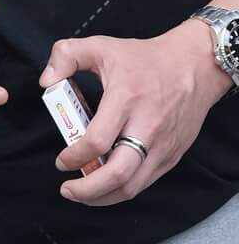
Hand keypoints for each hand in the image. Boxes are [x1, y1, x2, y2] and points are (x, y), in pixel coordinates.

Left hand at [44, 18, 232, 204]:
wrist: (197, 64)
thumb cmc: (147, 59)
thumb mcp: (102, 46)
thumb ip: (66, 56)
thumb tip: (46, 81)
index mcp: (127, 99)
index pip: (97, 141)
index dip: (73, 157)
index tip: (61, 161)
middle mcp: (147, 126)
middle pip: (118, 174)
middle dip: (87, 190)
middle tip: (68, 189)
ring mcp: (163, 144)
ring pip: (132, 186)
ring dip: (103, 197)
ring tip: (83, 193)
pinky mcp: (173, 153)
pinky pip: (145, 181)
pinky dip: (122, 189)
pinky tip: (106, 184)